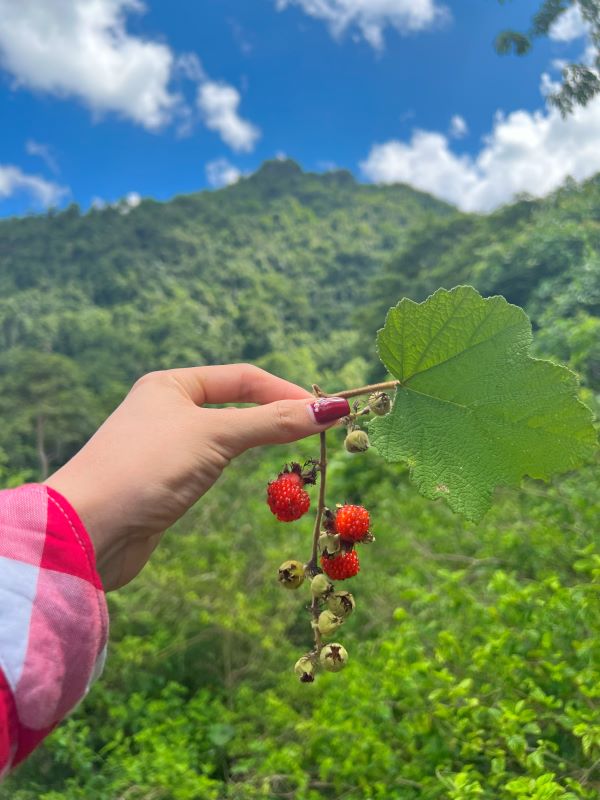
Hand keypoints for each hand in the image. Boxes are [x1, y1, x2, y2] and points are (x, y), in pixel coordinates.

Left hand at [45, 364, 349, 590]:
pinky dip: (239, 468)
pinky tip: (257, 478)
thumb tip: (334, 408)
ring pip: (226, 438)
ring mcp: (166, 449)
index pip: (242, 378)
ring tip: (298, 452)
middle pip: (236, 406)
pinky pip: (213, 467)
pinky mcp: (166, 485)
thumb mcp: (215, 436)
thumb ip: (273, 422)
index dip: (285, 392)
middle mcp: (167, 410)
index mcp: (171, 385)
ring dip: (260, 442)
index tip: (325, 413)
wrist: (88, 530)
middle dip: (276, 416)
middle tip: (318, 432)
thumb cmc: (147, 468)